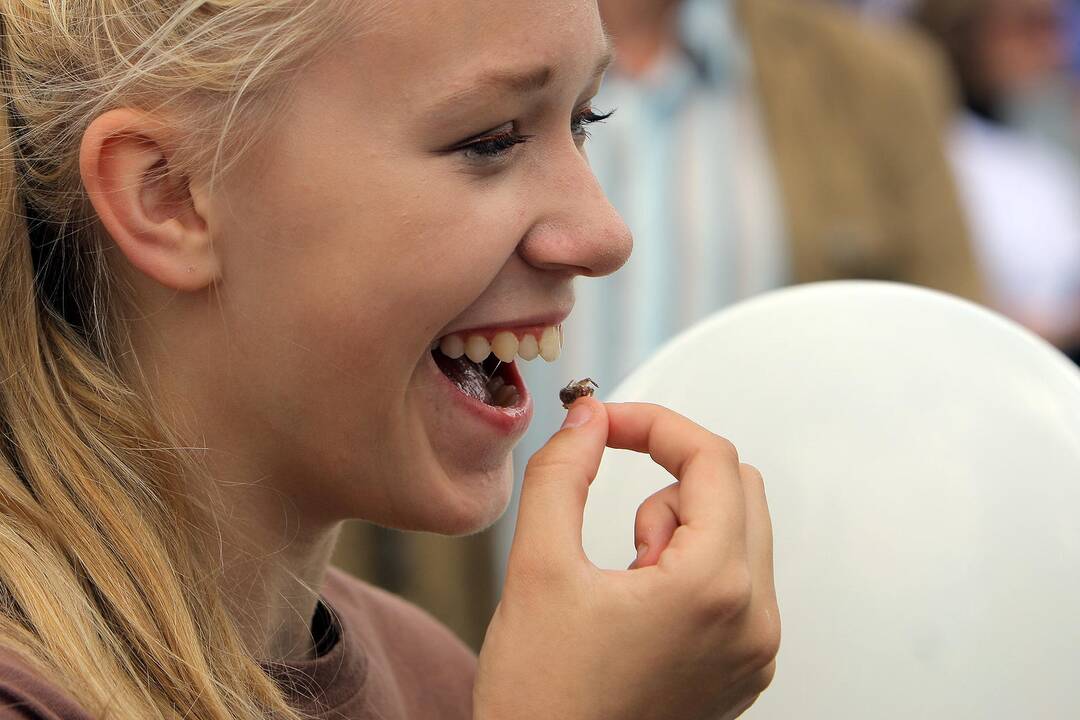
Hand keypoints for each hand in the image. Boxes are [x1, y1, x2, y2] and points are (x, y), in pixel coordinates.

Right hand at [474, 398, 779, 719]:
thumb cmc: (542, 698)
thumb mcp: (536, 568)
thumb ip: (563, 474)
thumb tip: (588, 418)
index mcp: (713, 589)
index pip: (712, 459)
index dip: (655, 424)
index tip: (606, 424)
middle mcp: (753, 620)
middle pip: (738, 487)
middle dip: (671, 482)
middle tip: (614, 528)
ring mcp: (754, 649)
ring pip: (738, 532)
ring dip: (678, 529)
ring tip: (622, 582)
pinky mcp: (743, 667)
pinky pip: (735, 580)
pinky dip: (689, 567)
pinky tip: (637, 611)